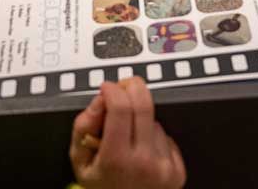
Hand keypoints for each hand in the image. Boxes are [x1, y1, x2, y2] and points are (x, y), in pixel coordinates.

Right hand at [70, 78, 184, 188]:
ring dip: (141, 120)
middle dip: (132, 87)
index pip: (121, 108)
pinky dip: (153, 138)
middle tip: (122, 88)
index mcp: (117, 160)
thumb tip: (100, 100)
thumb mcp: (80, 163)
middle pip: (144, 104)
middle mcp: (144, 162)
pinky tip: (142, 153)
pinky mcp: (178, 170)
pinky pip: (166, 137)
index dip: (112, 90)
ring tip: (128, 141)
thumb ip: (83, 127)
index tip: (106, 89)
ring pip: (154, 120)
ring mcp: (164, 166)